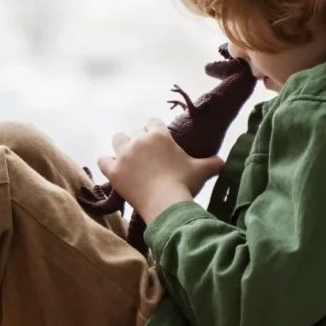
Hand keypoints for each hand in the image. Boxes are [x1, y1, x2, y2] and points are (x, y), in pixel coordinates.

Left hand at [96, 118, 224, 223]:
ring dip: (122, 146)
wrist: (166, 203)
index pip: (153, 122)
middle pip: (135, 131)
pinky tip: (113, 169)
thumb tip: (223, 161)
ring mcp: (123, 154)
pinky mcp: (113, 170)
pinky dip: (107, 163)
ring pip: (117, 139)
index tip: (159, 143)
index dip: (156, 131)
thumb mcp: (203, 170)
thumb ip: (213, 162)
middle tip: (147, 155)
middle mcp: (139, 140)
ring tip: (129, 158)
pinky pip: (102, 160)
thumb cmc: (184, 183)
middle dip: (140, 140)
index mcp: (159, 135)